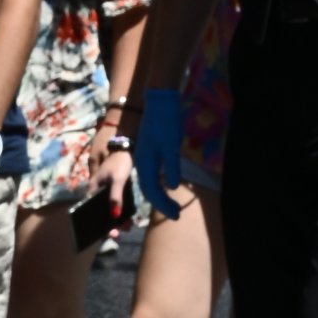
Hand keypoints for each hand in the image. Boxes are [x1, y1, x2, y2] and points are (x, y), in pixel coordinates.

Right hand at [133, 84, 187, 216]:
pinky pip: (151, 175)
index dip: (164, 205)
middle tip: (176, 215)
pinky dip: (158, 185)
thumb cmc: (166, 121)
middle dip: (162, 204)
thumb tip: (171, 187)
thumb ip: (171, 167)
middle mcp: (142, 163)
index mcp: (145, 164)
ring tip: (172, 205)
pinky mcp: (148, 152)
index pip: (153, 191)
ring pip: (149, 183)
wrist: (159, 101)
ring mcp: (144, 158)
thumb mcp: (172, 145)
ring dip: (160, 196)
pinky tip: (166, 186)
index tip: (175, 216)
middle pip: (149, 190)